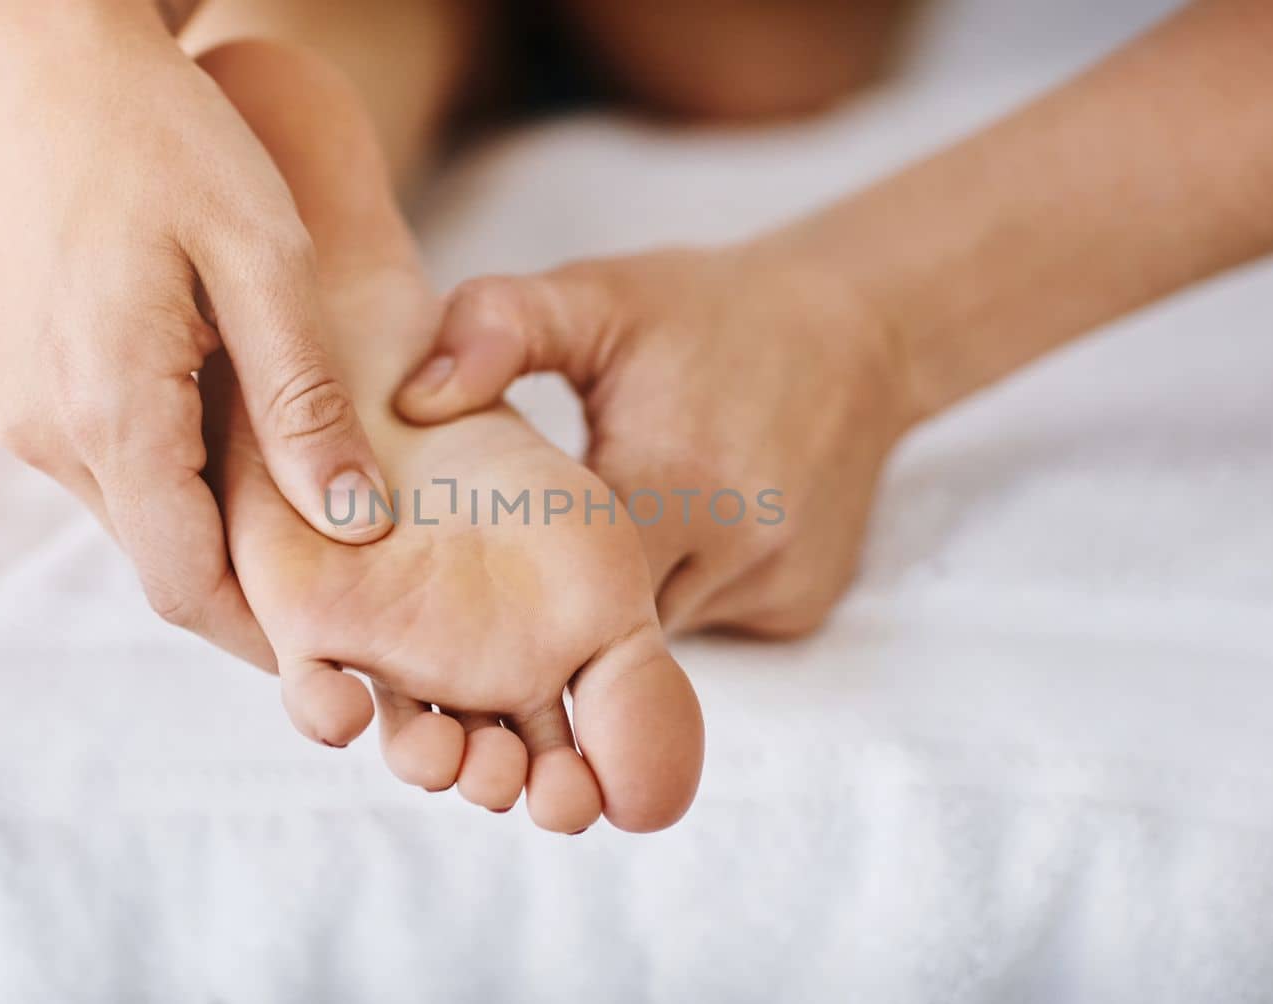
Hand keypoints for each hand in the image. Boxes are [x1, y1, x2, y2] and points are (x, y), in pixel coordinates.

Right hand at [0, 2, 389, 666]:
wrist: (58, 57)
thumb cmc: (173, 138)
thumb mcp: (264, 261)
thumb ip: (306, 401)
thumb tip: (354, 525)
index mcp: (108, 411)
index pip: (187, 586)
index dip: (272, 639)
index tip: (355, 665)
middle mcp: (50, 431)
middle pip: (164, 565)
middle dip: (257, 602)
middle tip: (360, 624)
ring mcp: (31, 410)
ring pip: (143, 520)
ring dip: (223, 544)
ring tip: (329, 551)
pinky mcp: (33, 383)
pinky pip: (121, 469)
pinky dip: (188, 489)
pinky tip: (260, 472)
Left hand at [396, 245, 912, 636]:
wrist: (860, 329)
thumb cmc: (710, 311)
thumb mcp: (598, 295)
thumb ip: (496, 326)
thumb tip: (412, 398)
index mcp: (672, 475)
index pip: (557, 578)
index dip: (497, 586)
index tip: (449, 573)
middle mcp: (734, 547)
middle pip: (605, 626)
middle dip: (549, 613)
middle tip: (490, 583)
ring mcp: (774, 585)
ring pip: (655, 634)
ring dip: (610, 610)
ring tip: (563, 565)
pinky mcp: (801, 605)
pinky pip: (708, 623)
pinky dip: (672, 594)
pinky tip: (663, 543)